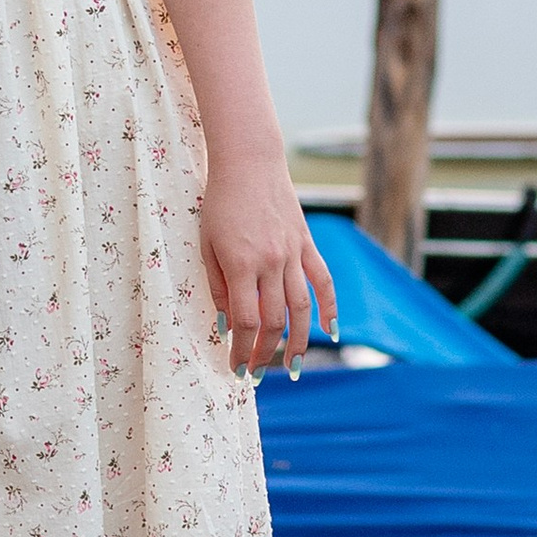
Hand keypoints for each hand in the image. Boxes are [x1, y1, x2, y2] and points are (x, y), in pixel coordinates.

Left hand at [200, 156, 337, 375]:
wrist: (249, 161)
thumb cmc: (219, 202)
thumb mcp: (206, 244)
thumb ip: (218, 286)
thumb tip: (227, 324)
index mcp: (241, 264)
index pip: (245, 321)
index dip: (241, 350)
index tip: (236, 368)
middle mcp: (271, 262)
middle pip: (273, 320)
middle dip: (265, 353)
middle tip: (256, 374)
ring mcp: (293, 252)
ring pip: (301, 307)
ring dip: (298, 342)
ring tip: (293, 367)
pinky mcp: (306, 243)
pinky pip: (322, 281)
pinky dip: (330, 307)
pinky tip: (331, 331)